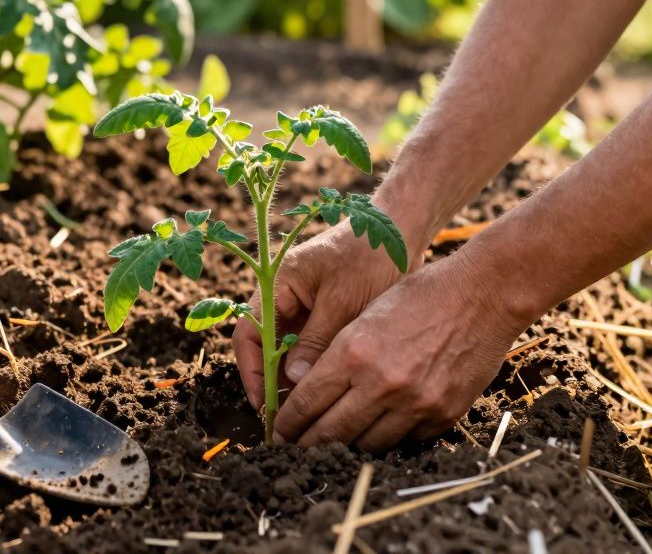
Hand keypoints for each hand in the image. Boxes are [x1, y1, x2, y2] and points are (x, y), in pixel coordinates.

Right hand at [232, 215, 425, 410]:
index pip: (249, 333)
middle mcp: (285, 296)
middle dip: (272, 384)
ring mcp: (304, 306)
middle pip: (265, 347)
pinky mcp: (325, 315)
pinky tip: (326, 396)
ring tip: (305, 416)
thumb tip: (295, 381)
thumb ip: (318, 340)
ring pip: (288, 352)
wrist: (402, 229)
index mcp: (279, 283)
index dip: (251, 372)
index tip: (265, 405)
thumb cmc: (373, 256)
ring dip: (294, 381)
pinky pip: (310, 348)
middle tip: (285, 421)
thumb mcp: (344, 301)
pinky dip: (314, 370)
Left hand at [271, 254, 523, 450]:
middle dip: (307, 443)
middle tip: (294, 448)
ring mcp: (414, 403)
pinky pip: (405, 440)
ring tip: (333, 445)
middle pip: (331, 432)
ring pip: (367, 444)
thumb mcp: (366, 314)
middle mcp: (381, 383)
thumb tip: (306, 388)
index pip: (306, 401)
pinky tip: (377, 431)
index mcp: (354, 352)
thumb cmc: (421, 294)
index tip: (277, 431)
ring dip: (346, 446)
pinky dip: (388, 437)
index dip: (287, 422)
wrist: (483, 294)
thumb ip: (337, 354)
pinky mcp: (442, 415)